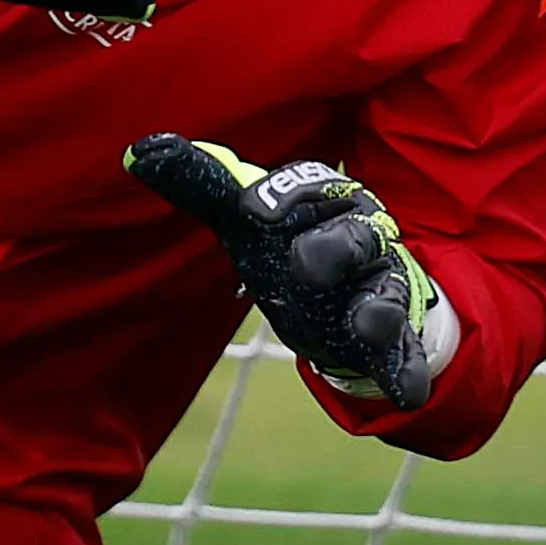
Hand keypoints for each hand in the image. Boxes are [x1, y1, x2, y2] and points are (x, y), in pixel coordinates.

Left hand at [126, 137, 447, 409]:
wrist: (346, 297)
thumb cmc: (287, 244)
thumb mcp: (245, 218)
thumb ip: (200, 184)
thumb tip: (138, 149)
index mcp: (325, 198)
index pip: (308, 185)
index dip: (283, 196)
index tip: (252, 211)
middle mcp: (361, 236)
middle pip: (353, 234)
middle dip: (332, 247)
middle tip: (303, 266)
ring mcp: (379, 287)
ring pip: (381, 293)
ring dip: (374, 311)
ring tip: (366, 326)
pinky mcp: (391, 336)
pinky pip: (402, 352)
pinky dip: (405, 373)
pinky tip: (407, 395)